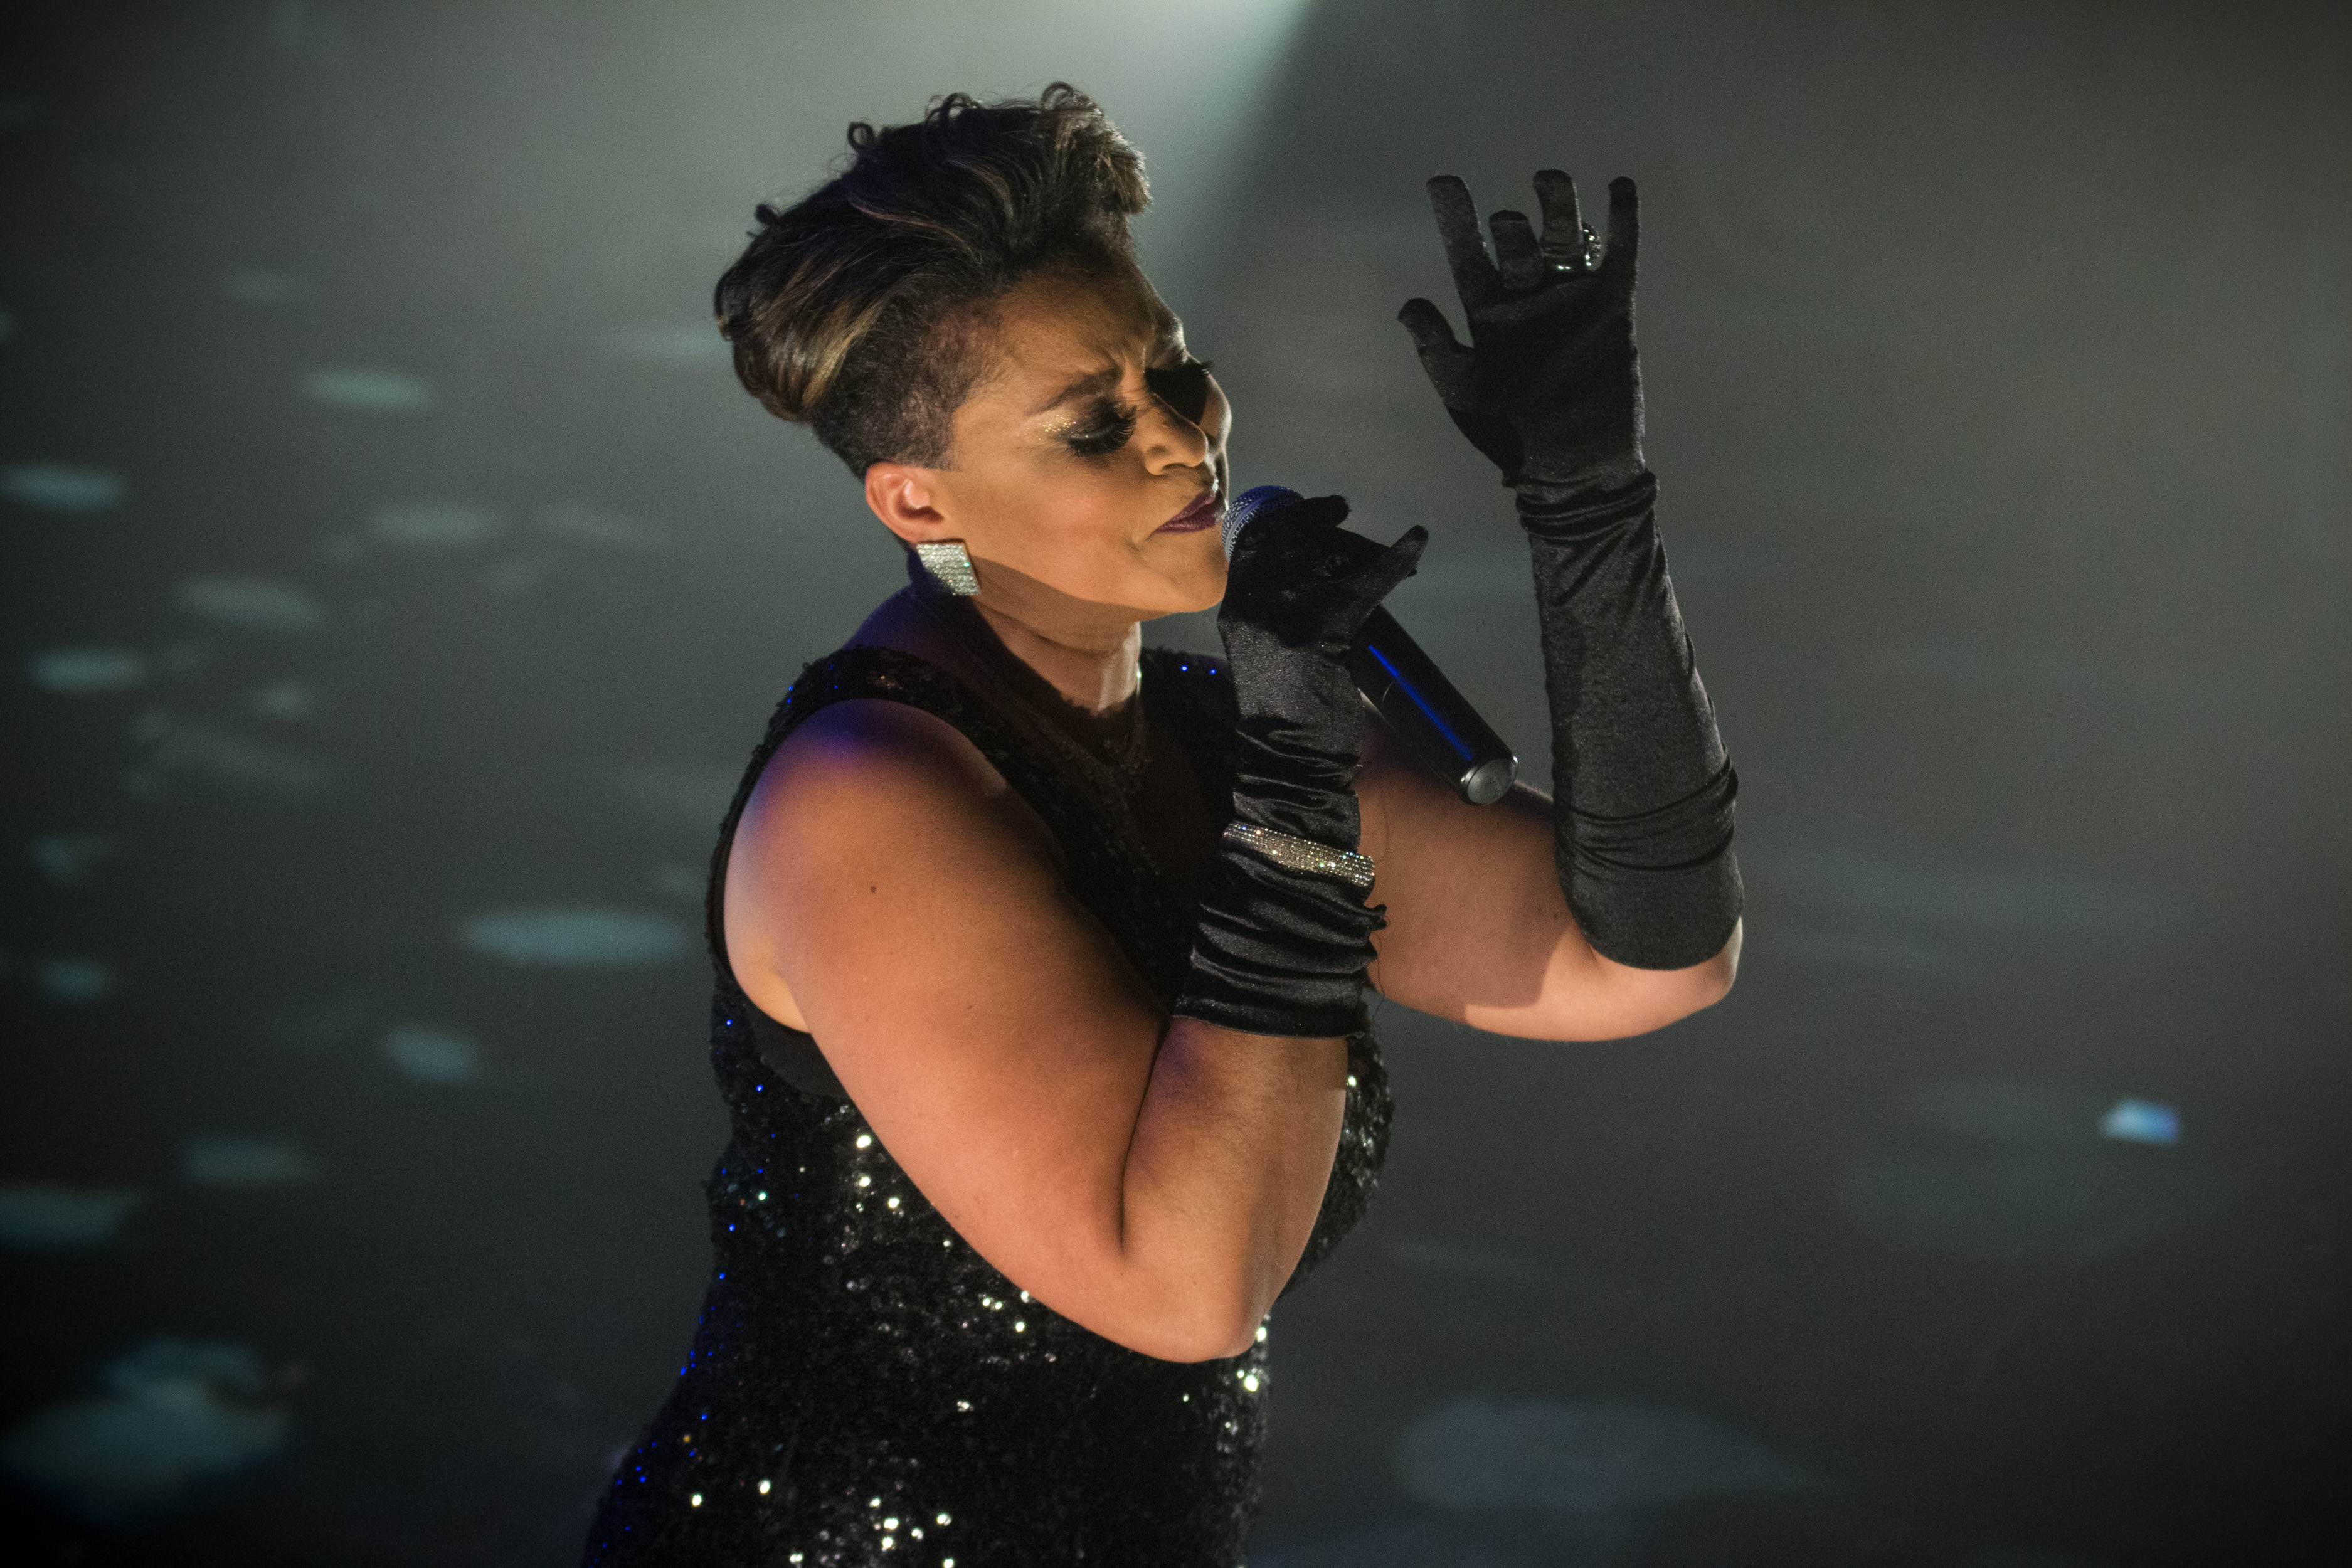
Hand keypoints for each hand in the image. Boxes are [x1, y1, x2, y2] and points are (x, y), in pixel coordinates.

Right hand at [1217, 491, 1425, 840]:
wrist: (1288, 759)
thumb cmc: (1285, 716)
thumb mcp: (1269, 655)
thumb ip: (1277, 617)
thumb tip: (1319, 577)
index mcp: (1236, 611)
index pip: (1253, 544)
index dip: (1282, 520)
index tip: (1310, 512)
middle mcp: (1250, 605)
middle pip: (1286, 538)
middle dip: (1314, 518)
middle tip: (1340, 510)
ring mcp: (1281, 615)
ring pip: (1323, 553)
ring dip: (1356, 542)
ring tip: (1385, 541)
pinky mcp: (1319, 628)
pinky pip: (1364, 581)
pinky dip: (1396, 560)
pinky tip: (1416, 543)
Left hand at [1397, 172, 1645, 500]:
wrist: (1574, 466)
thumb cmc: (1511, 437)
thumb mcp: (1465, 393)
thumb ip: (1438, 348)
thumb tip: (1409, 304)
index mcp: (1487, 314)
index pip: (1467, 253)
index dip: (1456, 216)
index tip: (1443, 181)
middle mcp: (1527, 298)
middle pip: (1517, 239)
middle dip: (1511, 226)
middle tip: (1509, 227)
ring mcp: (1571, 298)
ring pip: (1563, 235)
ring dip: (1557, 204)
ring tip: (1549, 180)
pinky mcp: (1613, 306)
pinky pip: (1620, 253)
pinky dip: (1622, 220)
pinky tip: (1619, 188)